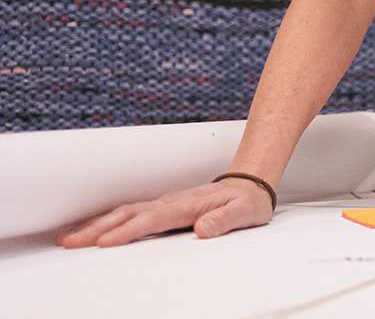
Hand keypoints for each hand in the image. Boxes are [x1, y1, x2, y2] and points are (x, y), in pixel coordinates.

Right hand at [56, 177, 273, 247]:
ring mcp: (165, 204)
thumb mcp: (245, 212)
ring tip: (69, 238)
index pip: (152, 220)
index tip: (105, 244)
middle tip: (70, 243)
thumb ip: (225, 220)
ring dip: (96, 224)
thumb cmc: (247, 201)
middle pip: (128, 214)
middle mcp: (171, 202)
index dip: (128, 231)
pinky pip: (130, 213)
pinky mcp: (163, 208)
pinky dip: (107, 220)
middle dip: (98, 228)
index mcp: (187, 205)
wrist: (250, 185)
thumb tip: (203, 229)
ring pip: (125, 212)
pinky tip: (92, 229)